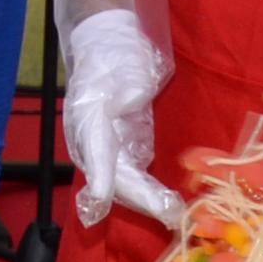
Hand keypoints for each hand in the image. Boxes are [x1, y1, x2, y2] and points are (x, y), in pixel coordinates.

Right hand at [62, 8, 184, 226]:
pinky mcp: (124, 148)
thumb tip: (129, 103)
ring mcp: (108, 148)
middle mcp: (94, 142)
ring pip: (124, 183)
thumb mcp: (121, 72)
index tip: (107, 199)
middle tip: (168, 213)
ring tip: (173, 214)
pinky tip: (168, 203)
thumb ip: (125, 93)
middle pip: (114, 177)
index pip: (97, 155)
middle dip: (140, 198)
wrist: (112, 46)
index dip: (103, 179)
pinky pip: (134, 177)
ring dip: (147, 200)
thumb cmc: (114, 58)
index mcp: (89, 122)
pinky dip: (148, 192)